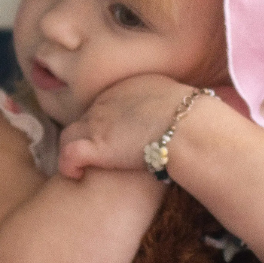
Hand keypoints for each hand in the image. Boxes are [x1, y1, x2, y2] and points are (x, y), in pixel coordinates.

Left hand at [58, 74, 189, 178]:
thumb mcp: (181, 103)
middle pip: (86, 118)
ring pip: (70, 134)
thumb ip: (169, 107)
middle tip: (100, 157)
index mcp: (128, 87)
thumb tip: (176, 119)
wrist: (189, 128)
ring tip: (82, 168)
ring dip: (75, 150)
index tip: (116, 140)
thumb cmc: (195, 120)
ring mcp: (98, 122)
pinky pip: (67, 155)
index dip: (108, 124)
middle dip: (91, 137)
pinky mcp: (96, 146)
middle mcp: (107, 100)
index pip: (106, 103)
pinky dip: (68, 166)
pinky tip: (76, 176)